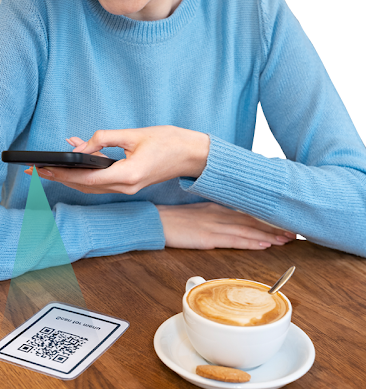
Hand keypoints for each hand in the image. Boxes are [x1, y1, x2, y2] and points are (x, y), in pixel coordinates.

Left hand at [24, 126, 209, 194]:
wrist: (192, 154)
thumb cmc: (168, 141)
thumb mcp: (134, 134)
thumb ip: (105, 138)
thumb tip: (82, 144)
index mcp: (128, 174)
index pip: (88, 178)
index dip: (64, 173)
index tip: (45, 167)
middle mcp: (127, 186)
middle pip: (86, 187)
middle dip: (61, 177)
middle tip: (38, 169)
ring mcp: (129, 188)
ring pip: (92, 187)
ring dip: (71, 177)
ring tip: (51, 166)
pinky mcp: (130, 183)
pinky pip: (103, 182)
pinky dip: (86, 174)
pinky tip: (77, 159)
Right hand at [156, 202, 296, 249]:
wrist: (156, 221)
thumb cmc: (175, 220)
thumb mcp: (198, 213)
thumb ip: (216, 216)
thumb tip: (234, 222)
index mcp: (217, 206)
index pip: (248, 211)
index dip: (268, 216)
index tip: (285, 220)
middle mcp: (219, 213)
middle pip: (252, 219)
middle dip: (275, 225)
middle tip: (295, 229)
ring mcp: (214, 224)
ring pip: (248, 230)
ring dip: (269, 234)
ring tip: (287, 239)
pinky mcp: (208, 236)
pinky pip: (234, 240)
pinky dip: (251, 242)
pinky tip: (264, 245)